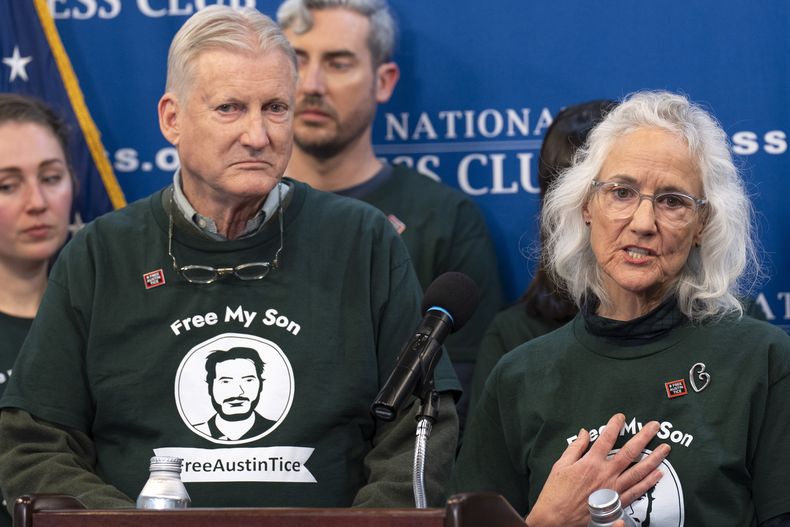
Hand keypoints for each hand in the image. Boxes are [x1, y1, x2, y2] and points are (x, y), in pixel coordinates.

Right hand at [524, 413, 669, 526]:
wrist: (556, 518)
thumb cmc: (555, 492)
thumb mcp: (560, 465)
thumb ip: (575, 448)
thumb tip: (585, 433)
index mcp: (590, 463)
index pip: (606, 438)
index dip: (614, 425)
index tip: (621, 417)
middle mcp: (605, 474)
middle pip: (629, 452)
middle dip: (643, 437)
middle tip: (655, 426)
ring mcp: (613, 489)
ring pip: (638, 472)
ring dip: (653, 459)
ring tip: (665, 449)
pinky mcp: (616, 503)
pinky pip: (637, 491)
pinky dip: (649, 482)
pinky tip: (658, 474)